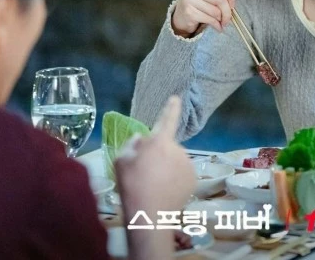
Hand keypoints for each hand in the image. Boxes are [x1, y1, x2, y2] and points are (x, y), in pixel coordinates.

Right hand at [115, 96, 194, 259]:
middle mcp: (177, 150)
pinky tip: (164, 189)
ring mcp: (187, 164)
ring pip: (174, 160)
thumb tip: (142, 139)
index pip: (166, 120)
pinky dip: (174, 178)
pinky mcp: (193, 178)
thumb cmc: (131, 186)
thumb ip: (132, 144)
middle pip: (166, 146)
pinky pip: (181, 172)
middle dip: (158, 153)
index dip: (170, 108)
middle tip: (145, 171)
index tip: (176, 98)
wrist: (149, 215)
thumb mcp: (121, 160)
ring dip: (166, 166)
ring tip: (153, 183)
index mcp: (159, 142)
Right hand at [171, 0, 246, 36]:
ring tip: (220, 21)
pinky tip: (216, 26)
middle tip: (228, 18)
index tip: (232, 4)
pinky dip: (216, 25)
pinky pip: (209, 19)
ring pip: (215, 11)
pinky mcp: (188, 11)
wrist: (182, 16)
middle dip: (227, 11)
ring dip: (221, 19)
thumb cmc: (201, 1)